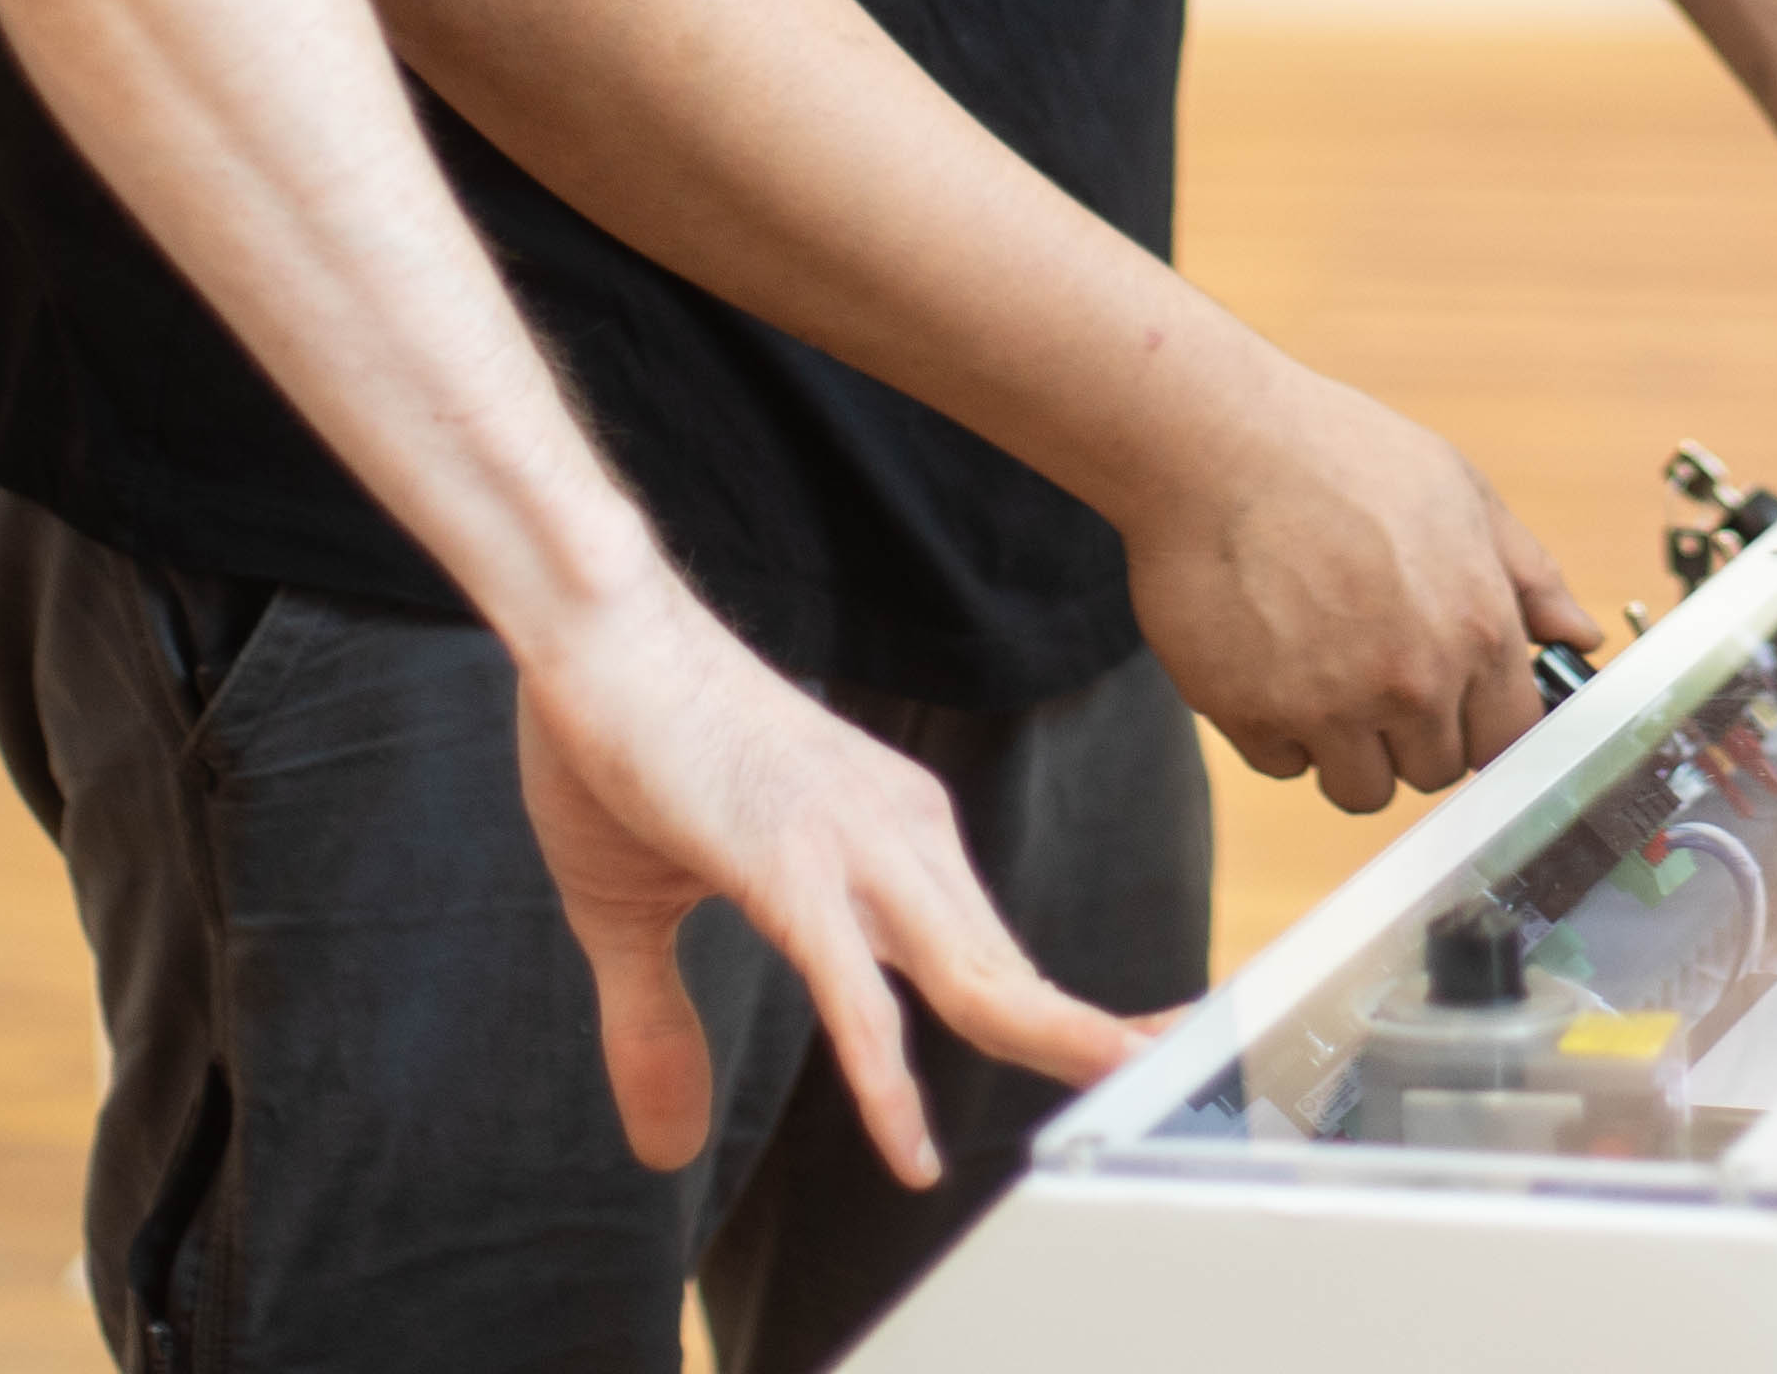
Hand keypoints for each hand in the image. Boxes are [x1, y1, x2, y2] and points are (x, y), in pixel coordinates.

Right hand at [509, 602, 1156, 1183]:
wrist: (589, 626)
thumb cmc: (622, 744)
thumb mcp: (637, 917)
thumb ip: (660, 1030)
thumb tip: (667, 1150)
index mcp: (887, 840)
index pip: (994, 958)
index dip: (1067, 1022)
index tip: (1136, 1061)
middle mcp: (895, 838)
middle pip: (1014, 974)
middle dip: (1102, 1037)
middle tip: (1187, 1088)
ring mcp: (852, 846)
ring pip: (974, 977)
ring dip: (1054, 1044)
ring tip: (1123, 1106)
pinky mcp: (786, 863)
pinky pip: (854, 989)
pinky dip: (886, 1076)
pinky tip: (906, 1144)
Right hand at [1122, 366, 1588, 819]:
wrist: (1218, 442)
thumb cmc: (1342, 455)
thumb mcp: (1460, 492)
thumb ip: (1529, 576)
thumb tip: (1580, 636)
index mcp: (1476, 629)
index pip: (1508, 740)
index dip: (1483, 722)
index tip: (1460, 704)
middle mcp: (1412, 682)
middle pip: (1435, 771)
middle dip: (1415, 734)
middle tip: (1380, 670)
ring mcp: (1330, 707)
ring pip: (1360, 789)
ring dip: (1349, 748)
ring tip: (1326, 672)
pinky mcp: (1253, 717)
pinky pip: (1284, 766)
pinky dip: (1280, 730)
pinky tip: (1272, 660)